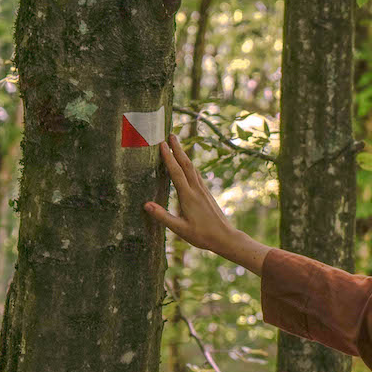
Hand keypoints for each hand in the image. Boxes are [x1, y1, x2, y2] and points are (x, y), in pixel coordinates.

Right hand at [144, 133, 239, 254]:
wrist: (225, 238)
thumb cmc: (202, 236)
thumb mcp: (180, 229)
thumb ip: (163, 217)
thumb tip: (146, 204)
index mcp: (188, 197)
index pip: (176, 172)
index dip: (168, 157)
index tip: (161, 143)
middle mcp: (196, 190)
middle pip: (186, 164)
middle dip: (178, 148)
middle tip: (170, 134)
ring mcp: (203, 190)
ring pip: (192, 168)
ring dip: (184, 154)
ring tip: (177, 144)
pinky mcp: (207, 194)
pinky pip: (197, 174)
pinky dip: (190, 165)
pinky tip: (188, 164)